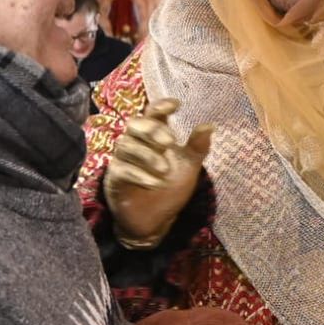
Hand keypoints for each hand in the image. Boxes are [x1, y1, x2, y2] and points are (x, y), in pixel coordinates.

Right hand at [103, 99, 213, 249]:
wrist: (157, 219)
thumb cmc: (171, 186)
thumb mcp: (189, 165)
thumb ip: (198, 146)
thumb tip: (209, 125)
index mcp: (153, 136)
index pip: (152, 113)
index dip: (160, 106)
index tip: (176, 105)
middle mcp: (135, 143)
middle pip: (134, 124)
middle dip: (152, 130)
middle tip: (170, 142)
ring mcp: (122, 159)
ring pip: (126, 145)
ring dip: (148, 156)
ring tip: (165, 170)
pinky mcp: (114, 178)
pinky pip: (122, 170)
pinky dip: (139, 175)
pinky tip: (154, 183)